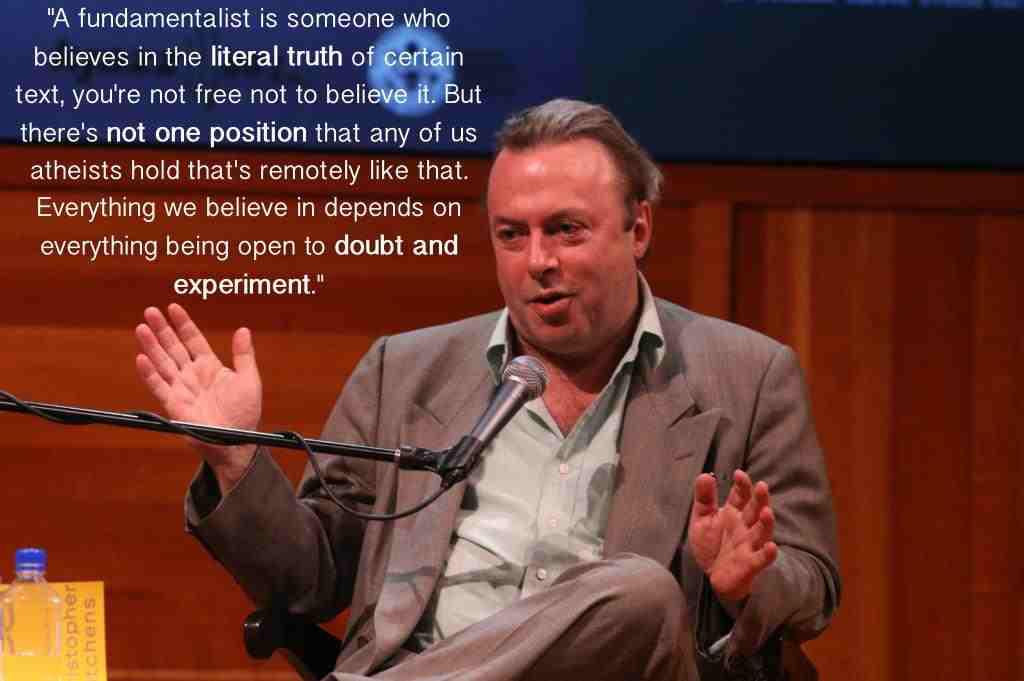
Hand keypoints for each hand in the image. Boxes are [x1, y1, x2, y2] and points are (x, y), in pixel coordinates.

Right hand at [135, 303, 261, 492]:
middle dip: (162, 329)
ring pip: (163, 362)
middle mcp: (192, 375)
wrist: (236, 443)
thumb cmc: (244, 413)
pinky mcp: (174, 405)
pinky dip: (149, 373)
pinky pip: (159, 386)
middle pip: (173, 347)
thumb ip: (244, 355)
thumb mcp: (249, 380)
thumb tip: (243, 330)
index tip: (173, 307)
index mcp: (210, 366)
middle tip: (150, 310)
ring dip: (152, 346)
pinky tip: (142, 358)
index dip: (183, 324)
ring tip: (141, 328)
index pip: (193, 340)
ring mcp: (182, 389)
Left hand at [688, 470, 777, 603]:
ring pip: (762, 532)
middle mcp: (745, 527)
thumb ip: (704, 498)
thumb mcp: (702, 519)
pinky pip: (761, 559)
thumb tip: (704, 475)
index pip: (741, 496)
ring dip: (766, 523)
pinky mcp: (750, 564)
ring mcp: (749, 545)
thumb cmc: (711, 545)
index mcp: (734, 513)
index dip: (742, 485)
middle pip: (755, 510)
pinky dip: (767, 554)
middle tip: (761, 486)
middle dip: (759, 499)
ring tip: (767, 512)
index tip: (739, 474)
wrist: (713, 577)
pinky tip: (772, 547)